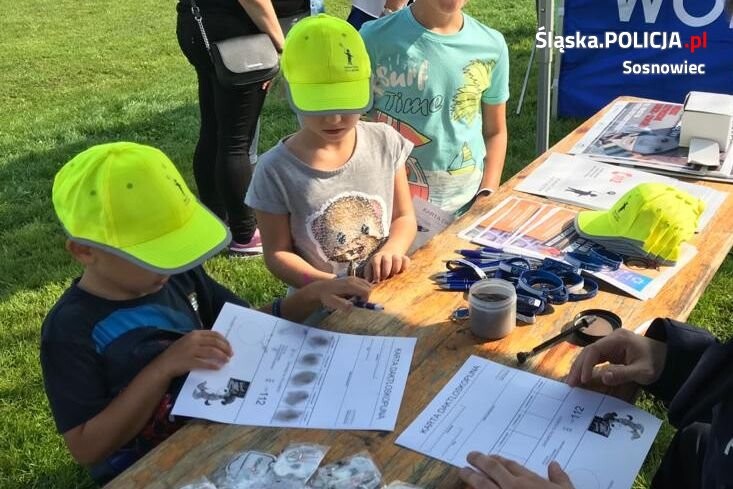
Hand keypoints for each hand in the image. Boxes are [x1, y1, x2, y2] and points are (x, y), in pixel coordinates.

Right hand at [155, 330, 232, 377]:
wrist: (164, 364)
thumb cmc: (177, 353)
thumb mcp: (188, 341)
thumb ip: (201, 340)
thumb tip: (218, 344)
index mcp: (194, 334)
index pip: (214, 334)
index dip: (224, 340)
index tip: (229, 346)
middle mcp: (194, 340)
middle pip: (215, 342)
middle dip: (226, 348)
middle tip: (231, 354)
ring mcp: (191, 351)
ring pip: (212, 352)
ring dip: (222, 356)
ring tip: (227, 360)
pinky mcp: (189, 362)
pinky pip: (205, 363)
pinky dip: (213, 365)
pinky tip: (218, 368)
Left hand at [314, 276, 372, 311]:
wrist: (321, 287)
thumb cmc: (326, 296)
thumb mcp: (332, 302)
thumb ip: (342, 305)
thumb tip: (351, 306)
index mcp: (350, 285)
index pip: (366, 292)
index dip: (365, 300)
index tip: (359, 304)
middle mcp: (353, 280)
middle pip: (369, 288)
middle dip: (366, 296)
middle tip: (356, 302)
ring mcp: (353, 278)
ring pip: (367, 285)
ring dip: (364, 293)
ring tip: (355, 298)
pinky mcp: (352, 278)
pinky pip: (363, 284)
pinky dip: (362, 289)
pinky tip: (354, 294)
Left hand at [364, 251, 409, 282]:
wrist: (387, 256)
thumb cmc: (376, 267)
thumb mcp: (370, 269)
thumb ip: (368, 274)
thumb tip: (369, 280)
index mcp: (376, 258)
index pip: (376, 263)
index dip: (377, 272)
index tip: (377, 280)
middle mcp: (386, 256)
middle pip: (386, 260)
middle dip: (386, 271)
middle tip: (385, 278)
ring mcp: (395, 256)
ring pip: (397, 259)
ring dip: (395, 269)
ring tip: (394, 275)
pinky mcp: (403, 259)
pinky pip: (406, 260)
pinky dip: (405, 266)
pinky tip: (402, 272)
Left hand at [459, 453, 573, 488]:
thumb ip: (559, 478)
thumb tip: (554, 465)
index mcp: (530, 481)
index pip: (510, 465)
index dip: (498, 459)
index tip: (490, 456)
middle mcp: (513, 487)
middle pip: (492, 469)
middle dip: (479, 461)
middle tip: (470, 456)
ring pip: (482, 484)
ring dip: (471, 476)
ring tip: (463, 471)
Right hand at [566, 328, 666, 386]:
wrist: (666, 356)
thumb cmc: (656, 363)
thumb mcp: (643, 371)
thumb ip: (623, 374)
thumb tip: (603, 378)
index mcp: (619, 339)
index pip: (595, 349)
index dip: (586, 364)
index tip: (583, 379)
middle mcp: (611, 339)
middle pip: (588, 350)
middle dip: (578, 366)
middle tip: (571, 383)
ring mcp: (610, 344)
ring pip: (589, 354)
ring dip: (580, 367)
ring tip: (572, 382)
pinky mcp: (610, 351)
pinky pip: (595, 358)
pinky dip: (587, 367)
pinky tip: (581, 377)